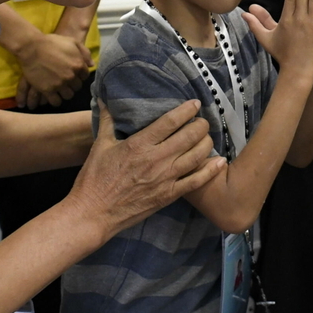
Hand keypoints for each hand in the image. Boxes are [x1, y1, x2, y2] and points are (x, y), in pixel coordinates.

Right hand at [15, 32, 93, 107]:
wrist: (31, 47)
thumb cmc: (52, 42)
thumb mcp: (72, 42)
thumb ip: (84, 52)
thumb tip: (92, 65)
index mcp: (78, 65)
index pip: (85, 76)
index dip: (79, 75)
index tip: (73, 74)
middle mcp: (71, 76)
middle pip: (77, 87)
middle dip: (73, 84)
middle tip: (66, 81)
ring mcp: (59, 84)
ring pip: (68, 95)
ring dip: (65, 93)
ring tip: (60, 89)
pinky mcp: (47, 90)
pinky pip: (56, 102)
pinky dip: (56, 100)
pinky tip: (53, 95)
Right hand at [66, 99, 225, 239]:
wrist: (93, 213)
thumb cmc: (94, 179)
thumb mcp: (100, 146)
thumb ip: (107, 121)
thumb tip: (103, 100)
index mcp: (139, 144)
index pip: (170, 121)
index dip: (186, 110)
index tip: (195, 104)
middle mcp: (156, 159)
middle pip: (189, 136)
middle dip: (201, 125)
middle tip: (203, 121)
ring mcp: (165, 178)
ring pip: (196, 156)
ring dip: (206, 143)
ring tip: (208, 137)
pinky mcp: (169, 195)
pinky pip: (196, 181)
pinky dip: (210, 170)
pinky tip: (220, 161)